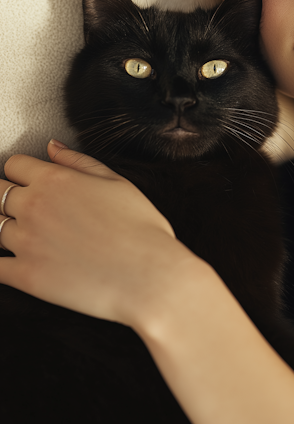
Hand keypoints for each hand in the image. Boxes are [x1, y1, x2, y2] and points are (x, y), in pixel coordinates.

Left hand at [0, 140, 191, 326]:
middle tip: (25, 209)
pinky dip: (1, 264)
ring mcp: (26, 242)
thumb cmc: (140, 228)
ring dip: (7, 230)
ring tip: (31, 237)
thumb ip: (79, 161)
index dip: (21, 172)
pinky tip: (12, 263)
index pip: (13, 165)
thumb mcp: (117, 182)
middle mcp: (35, 206)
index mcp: (56, 180)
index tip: (28, 181)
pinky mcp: (25, 276)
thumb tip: (53, 147)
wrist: (148, 274)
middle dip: (6, 197)